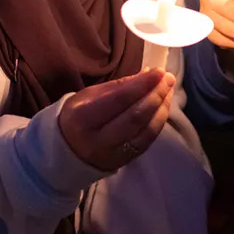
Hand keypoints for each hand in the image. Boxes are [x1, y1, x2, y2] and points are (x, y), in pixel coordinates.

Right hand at [58, 69, 174, 170]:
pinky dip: (158, 123)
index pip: (120, 99)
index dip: (143, 84)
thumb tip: (147, 75)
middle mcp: (99, 140)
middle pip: (136, 116)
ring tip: (168, 91)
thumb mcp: (88, 96)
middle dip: (156, 95)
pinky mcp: (124, 162)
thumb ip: (118, 87)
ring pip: (145, 131)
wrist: (65, 152)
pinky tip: (163, 108)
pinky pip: (147, 142)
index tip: (159, 71)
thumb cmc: (77, 117)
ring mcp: (113, 154)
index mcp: (84, 118)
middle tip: (168, 78)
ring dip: (162, 109)